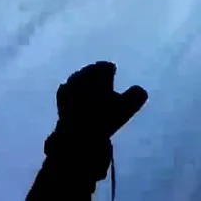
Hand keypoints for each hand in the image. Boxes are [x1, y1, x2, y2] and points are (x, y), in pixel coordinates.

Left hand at [44, 62, 147, 181]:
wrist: (78, 134)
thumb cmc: (105, 117)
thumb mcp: (128, 106)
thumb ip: (136, 95)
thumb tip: (140, 90)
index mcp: (97, 72)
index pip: (104, 66)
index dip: (110, 70)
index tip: (113, 72)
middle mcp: (81, 75)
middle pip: (90, 71)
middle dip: (96, 76)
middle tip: (103, 82)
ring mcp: (68, 86)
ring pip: (78, 81)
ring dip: (85, 85)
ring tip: (92, 93)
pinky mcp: (60, 100)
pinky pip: (69, 93)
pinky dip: (74, 95)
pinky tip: (78, 103)